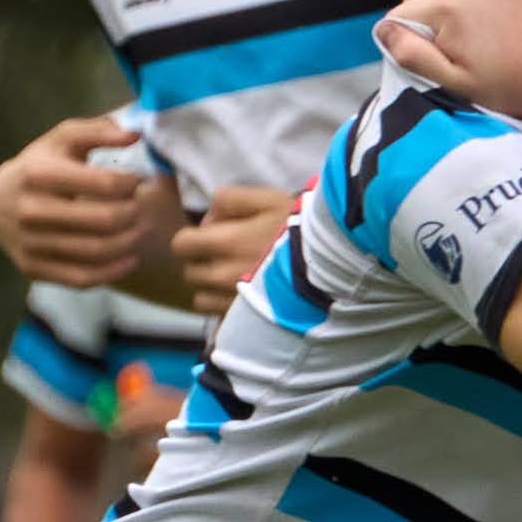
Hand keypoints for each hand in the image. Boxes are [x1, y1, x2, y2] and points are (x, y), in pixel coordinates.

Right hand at [0, 115, 168, 289]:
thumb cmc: (41, 166)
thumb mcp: (62, 140)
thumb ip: (98, 131)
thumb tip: (134, 135)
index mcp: (39, 174)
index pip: (105, 183)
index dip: (132, 183)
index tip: (137, 181)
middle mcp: (31, 210)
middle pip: (105, 220)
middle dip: (134, 213)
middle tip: (140, 207)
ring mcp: (30, 242)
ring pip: (98, 251)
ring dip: (130, 241)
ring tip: (139, 228)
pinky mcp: (32, 268)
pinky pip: (83, 278)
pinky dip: (114, 272)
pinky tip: (129, 259)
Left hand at [171, 186, 293, 314]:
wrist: (339, 267)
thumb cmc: (305, 230)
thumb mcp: (270, 199)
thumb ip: (232, 199)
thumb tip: (209, 216)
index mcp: (225, 243)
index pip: (182, 244)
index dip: (192, 239)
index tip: (211, 237)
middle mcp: (223, 276)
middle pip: (191, 274)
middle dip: (203, 264)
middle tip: (228, 258)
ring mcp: (235, 302)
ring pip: (202, 300)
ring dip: (212, 290)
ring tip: (237, 281)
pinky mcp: (248, 322)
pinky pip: (221, 320)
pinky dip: (228, 311)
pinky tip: (248, 300)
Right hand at [375, 0, 521, 116]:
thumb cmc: (510, 84)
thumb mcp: (454, 81)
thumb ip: (412, 54)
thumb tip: (382, 30)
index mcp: (445, 4)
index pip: (399, 17)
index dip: (410, 42)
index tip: (437, 62)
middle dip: (428, 22)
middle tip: (457, 51)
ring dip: (450, 6)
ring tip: (477, 36)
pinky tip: (493, 18)